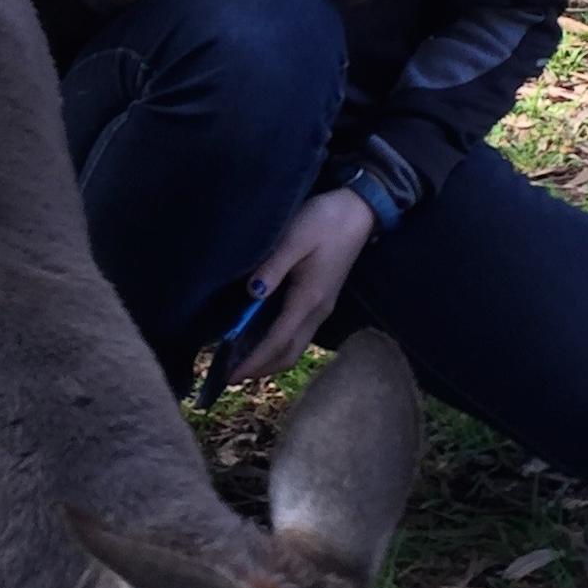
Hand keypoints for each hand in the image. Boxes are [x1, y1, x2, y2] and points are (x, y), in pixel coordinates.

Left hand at [232, 190, 374, 379]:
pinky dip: (278, 345)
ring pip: (294, 346)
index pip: (277, 341)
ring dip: (269, 360)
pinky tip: (260, 339)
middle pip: (288, 353)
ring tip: (241, 363)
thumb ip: (273, 267)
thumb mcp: (294, 237)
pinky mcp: (321, 300)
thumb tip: (252, 294)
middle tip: (228, 377)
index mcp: (309, 298)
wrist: (359, 210)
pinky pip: (297, 334)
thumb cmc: (325, 220)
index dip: (253, 360)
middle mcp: (318, 310)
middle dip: (260, 369)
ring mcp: (322, 307)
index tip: (229, 375)